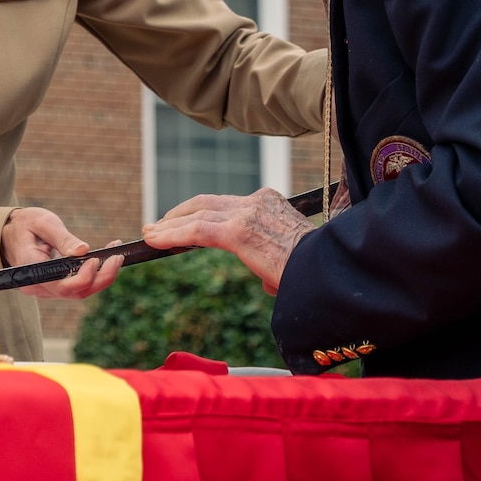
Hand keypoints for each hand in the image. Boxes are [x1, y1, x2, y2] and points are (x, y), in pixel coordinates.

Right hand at [2, 207, 123, 299]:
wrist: (10, 233)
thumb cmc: (25, 225)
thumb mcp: (42, 222)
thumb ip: (62, 237)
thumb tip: (84, 250)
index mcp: (30, 270)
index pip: (60, 285)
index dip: (82, 277)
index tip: (95, 259)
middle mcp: (37, 286)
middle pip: (74, 293)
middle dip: (100, 278)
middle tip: (117, 258)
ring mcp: (46, 289)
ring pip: (79, 293)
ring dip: (101, 279)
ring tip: (116, 258)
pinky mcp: (55, 286)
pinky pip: (77, 287)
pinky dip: (95, 277)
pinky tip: (106, 260)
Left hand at [142, 187, 313, 294]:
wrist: (330, 274)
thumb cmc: (317, 273)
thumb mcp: (295, 257)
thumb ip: (276, 261)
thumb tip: (268, 279)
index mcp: (270, 202)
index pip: (225, 203)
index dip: (198, 211)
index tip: (181, 221)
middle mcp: (257, 201)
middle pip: (206, 203)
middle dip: (178, 214)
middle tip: (156, 225)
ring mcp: (247, 213)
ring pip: (196, 215)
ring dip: (168, 226)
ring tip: (150, 234)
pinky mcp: (238, 231)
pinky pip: (196, 231)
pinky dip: (172, 235)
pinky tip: (155, 241)